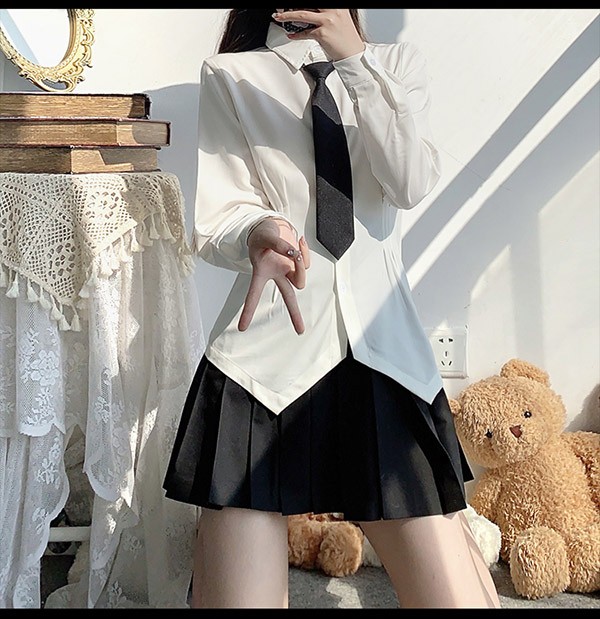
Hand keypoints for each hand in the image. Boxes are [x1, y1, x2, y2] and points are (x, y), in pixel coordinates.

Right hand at [239, 218, 310, 334]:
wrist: (271, 226)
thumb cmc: (262, 235)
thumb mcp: (265, 237)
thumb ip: (278, 245)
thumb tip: (294, 254)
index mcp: (261, 273)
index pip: (253, 294)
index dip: (248, 310)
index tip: (242, 327)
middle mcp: (276, 275)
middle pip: (288, 297)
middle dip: (294, 313)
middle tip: (300, 331)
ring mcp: (288, 270)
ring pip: (300, 279)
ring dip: (301, 266)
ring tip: (296, 250)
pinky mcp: (298, 264)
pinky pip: (306, 262)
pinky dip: (305, 252)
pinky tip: (300, 241)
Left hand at [273, 9, 364, 60]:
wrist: (353, 53)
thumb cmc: (345, 38)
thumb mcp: (338, 18)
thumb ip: (325, 12)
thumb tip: (307, 11)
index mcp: (337, 5)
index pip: (318, 0)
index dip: (301, 2)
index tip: (293, 5)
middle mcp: (333, 10)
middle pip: (307, 4)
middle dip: (292, 7)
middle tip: (281, 9)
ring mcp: (327, 21)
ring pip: (302, 14)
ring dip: (287, 16)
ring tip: (279, 17)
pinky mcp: (323, 33)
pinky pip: (305, 32)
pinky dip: (296, 35)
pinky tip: (291, 35)